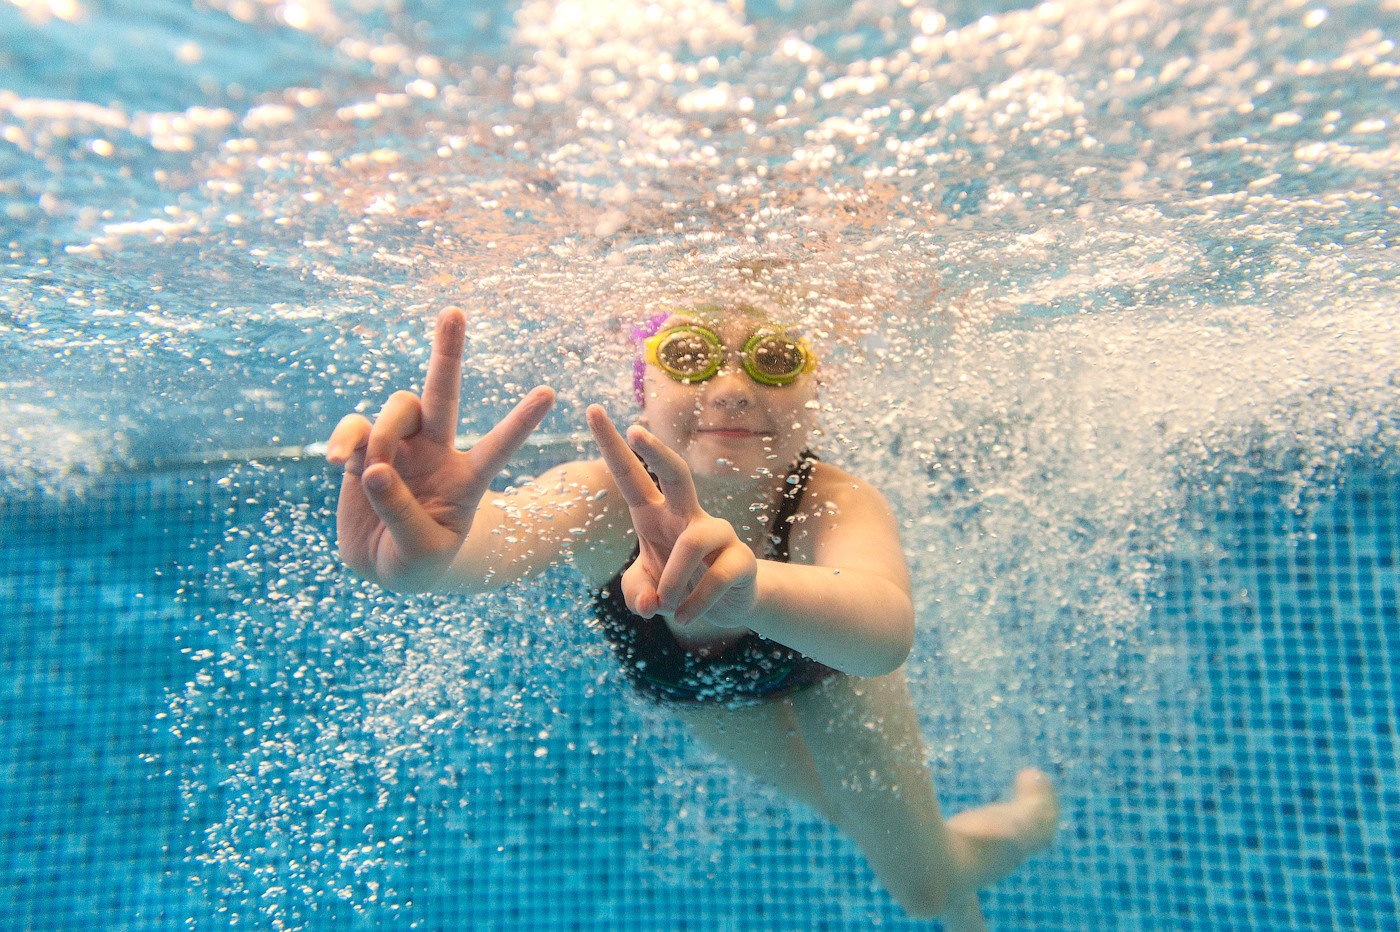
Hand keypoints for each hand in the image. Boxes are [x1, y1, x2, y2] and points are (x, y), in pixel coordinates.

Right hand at [327, 307, 553, 590]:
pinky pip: (356, 428)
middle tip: (454, 312)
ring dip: (384, 433)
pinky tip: (338, 462)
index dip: (521, 420)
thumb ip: (401, 513)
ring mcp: (401, 447)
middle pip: (445, 395)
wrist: (383, 565)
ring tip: (368, 471)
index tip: (549, 393)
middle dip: (448, 353)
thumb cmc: (416, 562)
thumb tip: (374, 468)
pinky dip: (346, 439)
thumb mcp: (419, 553)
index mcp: (466, 480)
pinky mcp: (365, 450)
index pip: (499, 445)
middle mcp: (437, 453)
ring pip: (398, 409)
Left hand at [586, 406, 756, 627]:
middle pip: (675, 473)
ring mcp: (718, 533)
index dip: (612, 445)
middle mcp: (687, 514)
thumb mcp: (645, 593)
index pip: (631, 475)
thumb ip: (636, 595)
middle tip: (635, 429)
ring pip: (692, 544)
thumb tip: (650, 604)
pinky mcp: (741, 558)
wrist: (727, 607)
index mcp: (655, 514)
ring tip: (667, 608)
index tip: (592, 411)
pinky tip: (686, 617)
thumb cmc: (678, 587)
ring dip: (673, 582)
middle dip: (655, 451)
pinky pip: (715, 578)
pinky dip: (694, 605)